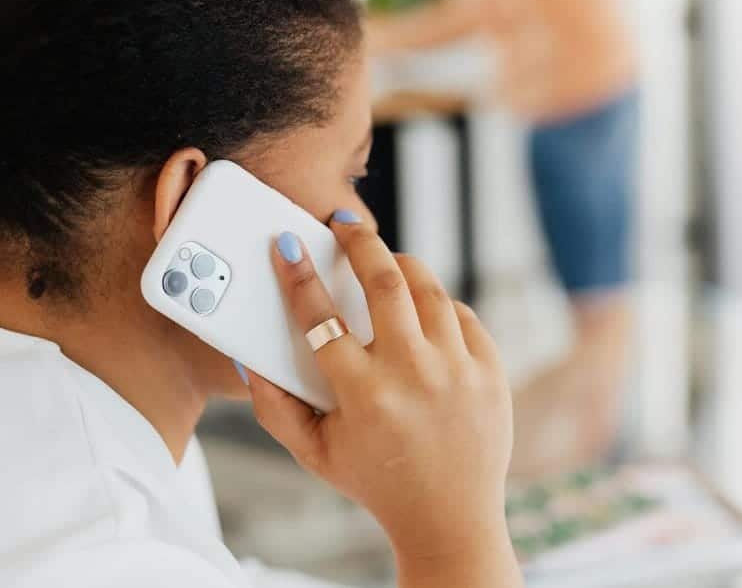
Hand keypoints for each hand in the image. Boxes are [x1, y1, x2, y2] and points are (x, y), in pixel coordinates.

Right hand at [248, 212, 520, 587]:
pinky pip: (461, 315)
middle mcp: (413, 375)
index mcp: (363, 396)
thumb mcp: (312, 453)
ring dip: (400, 264)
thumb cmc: (375, 482)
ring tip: (383, 259)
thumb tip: (250, 357)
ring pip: (428, 288)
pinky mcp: (490, 371)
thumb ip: (274, 407)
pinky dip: (438, 305)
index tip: (287, 245)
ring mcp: (458, 370)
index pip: (320, 316)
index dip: (297, 274)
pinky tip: (421, 309)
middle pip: (384, 280)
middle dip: (358, 240)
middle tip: (344, 224)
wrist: (450, 518)